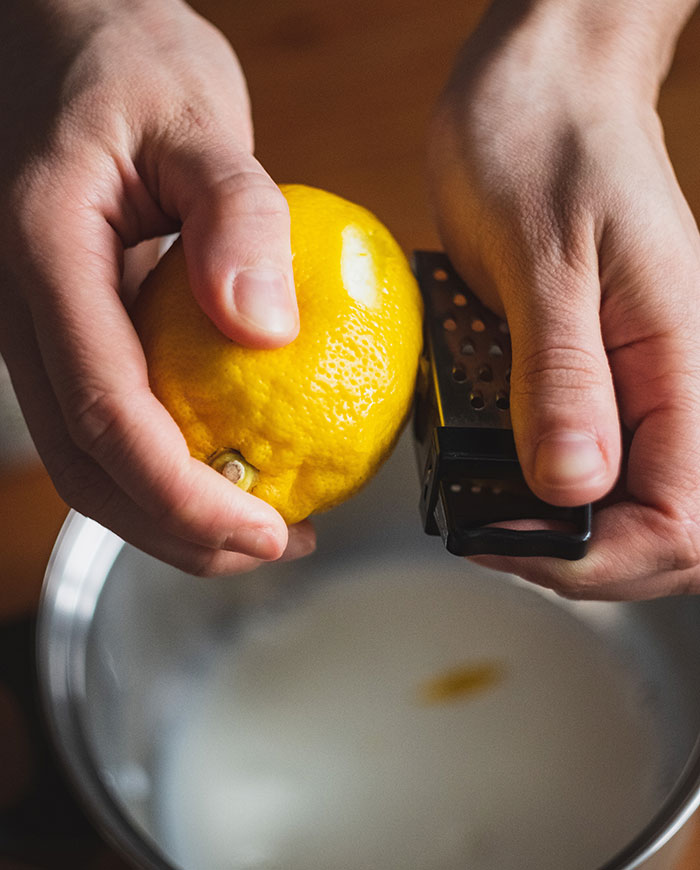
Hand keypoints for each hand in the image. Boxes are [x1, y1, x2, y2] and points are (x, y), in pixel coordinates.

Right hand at [0, 0, 314, 574]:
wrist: (62, 37)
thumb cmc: (123, 61)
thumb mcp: (193, 114)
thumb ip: (233, 213)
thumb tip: (267, 328)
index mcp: (42, 258)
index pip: (105, 414)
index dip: (183, 494)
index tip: (268, 531)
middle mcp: (20, 310)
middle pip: (87, 466)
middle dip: (178, 532)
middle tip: (277, 546)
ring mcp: (37, 328)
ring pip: (89, 458)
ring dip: (170, 514)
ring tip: (261, 528)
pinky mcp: (68, 329)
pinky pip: (108, 418)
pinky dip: (167, 465)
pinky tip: (232, 463)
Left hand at [428, 0, 699, 598]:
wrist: (538, 88)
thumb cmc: (545, 142)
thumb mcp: (543, 258)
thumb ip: (562, 377)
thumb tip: (571, 485)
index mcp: (677, 360)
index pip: (680, 517)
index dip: (598, 557)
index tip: (509, 541)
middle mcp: (665, 381)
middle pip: (661, 526)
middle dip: (579, 558)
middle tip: (490, 537)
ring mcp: (630, 380)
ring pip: (624, 502)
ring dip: (559, 531)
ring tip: (484, 517)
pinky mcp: (588, 369)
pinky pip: (584, 456)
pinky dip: (537, 485)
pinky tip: (490, 473)